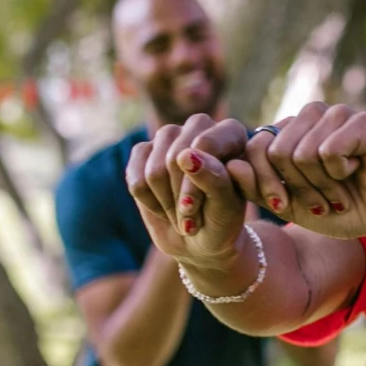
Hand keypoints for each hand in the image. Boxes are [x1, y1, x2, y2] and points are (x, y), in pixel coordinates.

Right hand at [126, 114, 251, 264]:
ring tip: (181, 213)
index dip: (195, 184)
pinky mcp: (143, 150)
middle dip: (180, 198)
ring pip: (155, 170)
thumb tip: (185, 156)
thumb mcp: (226, 207)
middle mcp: (199, 126)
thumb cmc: (221, 220)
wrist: (199, 239)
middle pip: (175, 159)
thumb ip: (214, 180)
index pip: (204, 145)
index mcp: (230, 132)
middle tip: (191, 219)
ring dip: (166, 203)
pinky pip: (135, 178)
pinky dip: (148, 201)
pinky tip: (163, 206)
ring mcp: (169, 135)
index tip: (196, 212)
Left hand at [235, 103, 365, 241]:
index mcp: (289, 130)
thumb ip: (255, 187)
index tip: (286, 205)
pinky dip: (341, 174)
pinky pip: (329, 150)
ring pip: (302, 153)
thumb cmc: (337, 209)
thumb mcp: (288, 205)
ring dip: (321, 185)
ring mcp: (337, 113)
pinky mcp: (362, 120)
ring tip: (340, 189)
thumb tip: (231, 165)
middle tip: (322, 200)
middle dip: (298, 188)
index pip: (255, 147)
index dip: (266, 184)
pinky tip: (357, 171)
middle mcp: (310, 115)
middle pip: (277, 152)